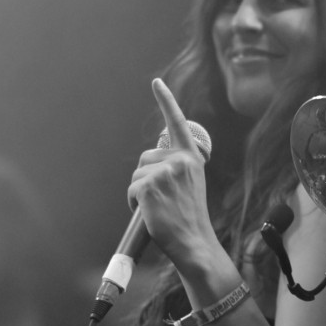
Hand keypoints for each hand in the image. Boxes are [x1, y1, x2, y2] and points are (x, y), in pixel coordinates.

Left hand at [127, 79, 216, 265]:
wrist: (194, 242)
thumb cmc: (190, 218)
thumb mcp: (190, 184)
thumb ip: (176, 167)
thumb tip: (151, 164)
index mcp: (192, 157)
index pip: (177, 122)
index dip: (166, 100)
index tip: (156, 82)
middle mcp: (179, 160)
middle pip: (146, 158)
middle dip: (146, 177)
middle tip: (163, 199)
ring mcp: (164, 172)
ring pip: (136, 174)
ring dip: (139, 191)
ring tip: (158, 208)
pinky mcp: (149, 186)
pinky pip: (131, 189)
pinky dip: (133, 202)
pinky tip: (148, 212)